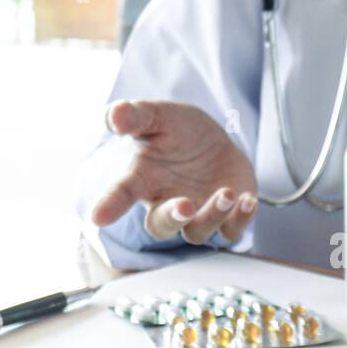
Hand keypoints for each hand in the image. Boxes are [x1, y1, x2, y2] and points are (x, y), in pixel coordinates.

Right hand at [91, 100, 257, 243]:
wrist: (213, 142)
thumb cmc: (178, 132)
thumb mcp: (159, 116)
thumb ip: (137, 116)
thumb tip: (115, 115)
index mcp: (143, 180)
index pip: (121, 194)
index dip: (109, 206)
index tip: (97, 218)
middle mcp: (167, 204)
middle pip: (161, 227)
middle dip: (173, 219)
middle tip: (184, 206)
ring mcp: (197, 215)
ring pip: (198, 232)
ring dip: (213, 216)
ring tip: (227, 193)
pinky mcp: (227, 218)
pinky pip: (232, 231)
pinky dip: (241, 220)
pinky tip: (248, 200)